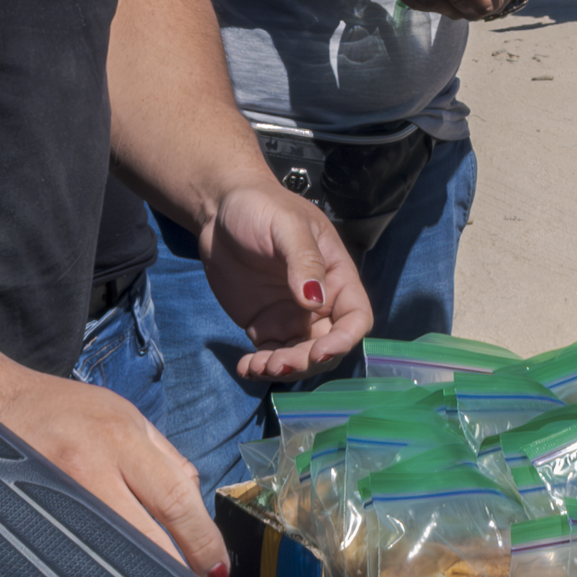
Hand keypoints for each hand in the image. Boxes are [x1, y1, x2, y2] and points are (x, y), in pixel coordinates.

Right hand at [0, 365, 228, 576]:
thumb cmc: (66, 409)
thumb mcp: (126, 416)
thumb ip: (166, 458)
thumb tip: (198, 502)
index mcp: (122, 439)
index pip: (175, 500)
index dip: (202, 542)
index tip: (217, 570)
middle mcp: (90, 467)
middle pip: (146, 534)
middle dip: (178, 569)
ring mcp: (59, 493)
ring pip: (113, 550)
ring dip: (140, 575)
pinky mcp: (34, 514)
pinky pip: (78, 552)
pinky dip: (101, 569)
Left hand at [196, 180, 371, 382]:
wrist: (220, 210)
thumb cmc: (262, 207)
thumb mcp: (286, 225)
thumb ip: (304, 260)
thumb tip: (315, 301)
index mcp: (336, 275)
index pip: (355, 317)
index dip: (344, 340)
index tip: (320, 351)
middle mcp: (319, 302)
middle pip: (328, 345)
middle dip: (308, 361)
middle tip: (279, 363)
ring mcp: (291, 316)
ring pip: (300, 357)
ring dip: (284, 369)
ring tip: (258, 366)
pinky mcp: (265, 325)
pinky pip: (270, 355)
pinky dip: (261, 368)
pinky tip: (245, 368)